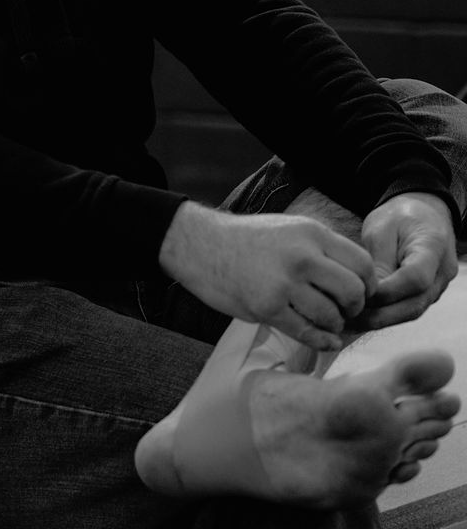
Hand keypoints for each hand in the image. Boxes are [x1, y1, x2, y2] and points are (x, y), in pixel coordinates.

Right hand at [158, 202, 376, 351]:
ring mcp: (284, 282)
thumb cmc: (248, 240)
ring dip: (334, 326)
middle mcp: (301, 255)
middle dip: (354, 308)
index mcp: (311, 232)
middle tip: (344, 311)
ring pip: (331, 316)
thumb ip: (322, 250)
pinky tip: (323, 339)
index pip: (363, 263)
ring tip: (324, 322)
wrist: (202, 245)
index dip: (368, 285)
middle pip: (354, 291)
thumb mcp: (290, 229)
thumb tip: (360, 280)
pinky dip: (321, 341)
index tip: (359, 294)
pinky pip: (308, 332)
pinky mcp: (267, 307)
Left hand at [356, 192, 458, 329]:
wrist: (423, 214)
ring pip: (412, 311)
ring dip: (382, 320)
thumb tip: (368, 293)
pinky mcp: (428, 294)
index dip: (388, 291)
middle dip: (380, 315)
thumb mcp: (382, 228)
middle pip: (414, 304)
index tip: (360, 294)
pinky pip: (409, 309)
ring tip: (351, 321)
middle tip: (348, 317)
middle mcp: (442, 272)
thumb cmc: (400, 216)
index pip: (416, 278)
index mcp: (433, 247)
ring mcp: (438, 286)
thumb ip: (379, 259)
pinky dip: (387, 316)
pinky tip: (363, 318)